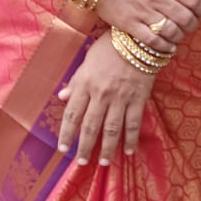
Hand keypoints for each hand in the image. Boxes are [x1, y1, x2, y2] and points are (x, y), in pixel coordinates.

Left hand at [57, 31, 155, 165]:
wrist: (138, 37)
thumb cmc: (109, 46)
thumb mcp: (87, 61)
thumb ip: (76, 81)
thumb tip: (62, 97)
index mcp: (86, 83)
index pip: (72, 114)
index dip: (66, 134)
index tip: (63, 148)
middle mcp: (101, 94)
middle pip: (90, 126)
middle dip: (84, 147)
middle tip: (81, 162)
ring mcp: (121, 98)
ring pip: (111, 129)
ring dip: (107, 148)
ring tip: (104, 163)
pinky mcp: (138, 99)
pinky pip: (133, 123)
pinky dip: (131, 139)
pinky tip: (129, 151)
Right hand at [95, 0, 200, 54]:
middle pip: (186, 17)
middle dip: (193, 25)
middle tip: (191, 27)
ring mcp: (143, 12)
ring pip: (172, 31)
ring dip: (179, 37)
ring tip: (178, 37)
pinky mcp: (129, 25)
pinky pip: (152, 41)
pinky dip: (164, 47)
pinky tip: (167, 47)